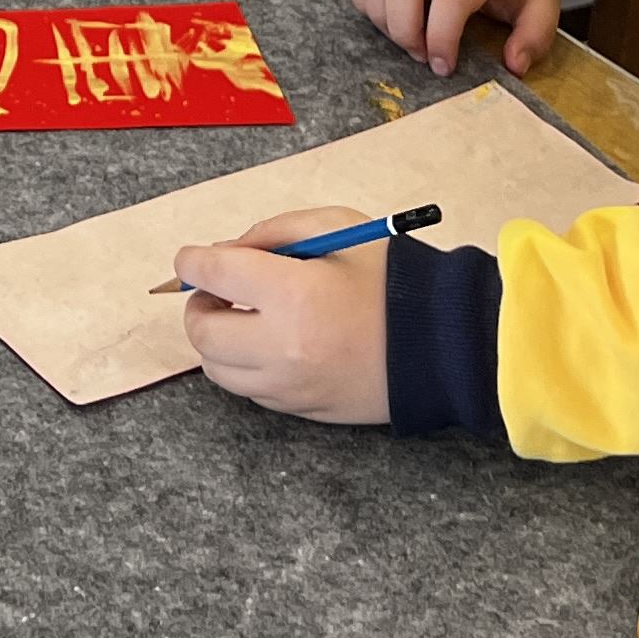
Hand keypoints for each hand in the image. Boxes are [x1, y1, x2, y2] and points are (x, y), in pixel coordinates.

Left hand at [174, 204, 392, 423]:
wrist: (445, 345)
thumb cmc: (395, 280)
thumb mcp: (339, 228)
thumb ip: (276, 232)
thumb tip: (229, 250)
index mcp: (292, 294)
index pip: (212, 273)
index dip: (192, 261)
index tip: (192, 258)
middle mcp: (282, 346)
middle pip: (202, 330)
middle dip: (199, 303)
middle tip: (219, 289)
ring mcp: (290, 385)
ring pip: (217, 369)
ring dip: (218, 339)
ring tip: (245, 317)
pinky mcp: (302, 409)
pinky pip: (250, 390)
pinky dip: (247, 365)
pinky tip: (272, 343)